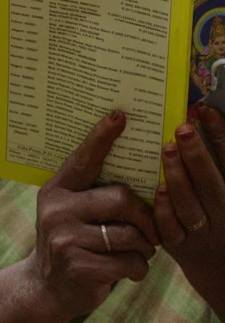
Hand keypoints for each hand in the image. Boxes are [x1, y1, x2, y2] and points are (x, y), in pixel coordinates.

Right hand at [23, 111, 157, 319]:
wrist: (47, 286)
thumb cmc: (72, 240)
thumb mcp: (71, 211)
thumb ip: (92, 192)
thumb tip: (135, 167)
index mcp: (56, 190)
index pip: (83, 159)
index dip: (102, 137)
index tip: (119, 116)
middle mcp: (57, 210)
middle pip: (121, 198)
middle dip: (145, 217)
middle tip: (150, 229)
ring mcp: (65, 239)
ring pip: (131, 234)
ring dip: (145, 248)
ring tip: (137, 252)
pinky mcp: (79, 266)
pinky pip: (130, 262)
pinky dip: (139, 268)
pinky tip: (128, 270)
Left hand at [154, 106, 224, 315]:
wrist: (217, 264)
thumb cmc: (220, 212)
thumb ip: (218, 157)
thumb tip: (203, 113)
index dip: (221, 137)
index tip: (206, 111)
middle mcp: (223, 214)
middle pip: (212, 186)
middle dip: (198, 156)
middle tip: (182, 129)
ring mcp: (201, 232)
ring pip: (190, 207)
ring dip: (179, 178)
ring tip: (167, 150)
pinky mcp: (178, 245)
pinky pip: (170, 228)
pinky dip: (164, 209)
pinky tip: (158, 188)